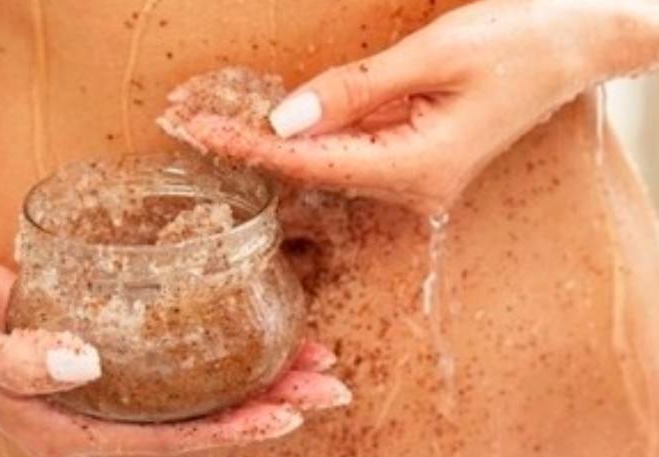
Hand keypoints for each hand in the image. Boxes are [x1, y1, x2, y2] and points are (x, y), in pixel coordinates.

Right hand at [0, 239, 349, 456]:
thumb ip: (14, 361)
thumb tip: (84, 365)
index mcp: (68, 428)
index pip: (165, 441)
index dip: (229, 432)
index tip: (287, 413)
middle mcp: (98, 409)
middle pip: (198, 416)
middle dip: (267, 403)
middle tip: (329, 381)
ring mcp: (108, 377)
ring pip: (196, 384)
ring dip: (256, 373)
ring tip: (313, 355)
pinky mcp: (111, 340)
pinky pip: (176, 348)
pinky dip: (219, 339)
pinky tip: (252, 322)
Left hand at [164, 0, 658, 212]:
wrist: (572, 47)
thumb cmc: (519, 45)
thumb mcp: (432, 58)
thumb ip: (354, 91)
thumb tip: (285, 118)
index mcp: (417, 170)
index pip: (314, 165)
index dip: (253, 149)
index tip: (202, 133)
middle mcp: (412, 187)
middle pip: (312, 170)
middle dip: (250, 147)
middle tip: (190, 125)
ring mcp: (413, 177)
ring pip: (327, 162)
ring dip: (273, 142)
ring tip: (215, 124)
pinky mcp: (413, 158)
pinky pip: (350, 149)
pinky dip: (308, 136)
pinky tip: (270, 126)